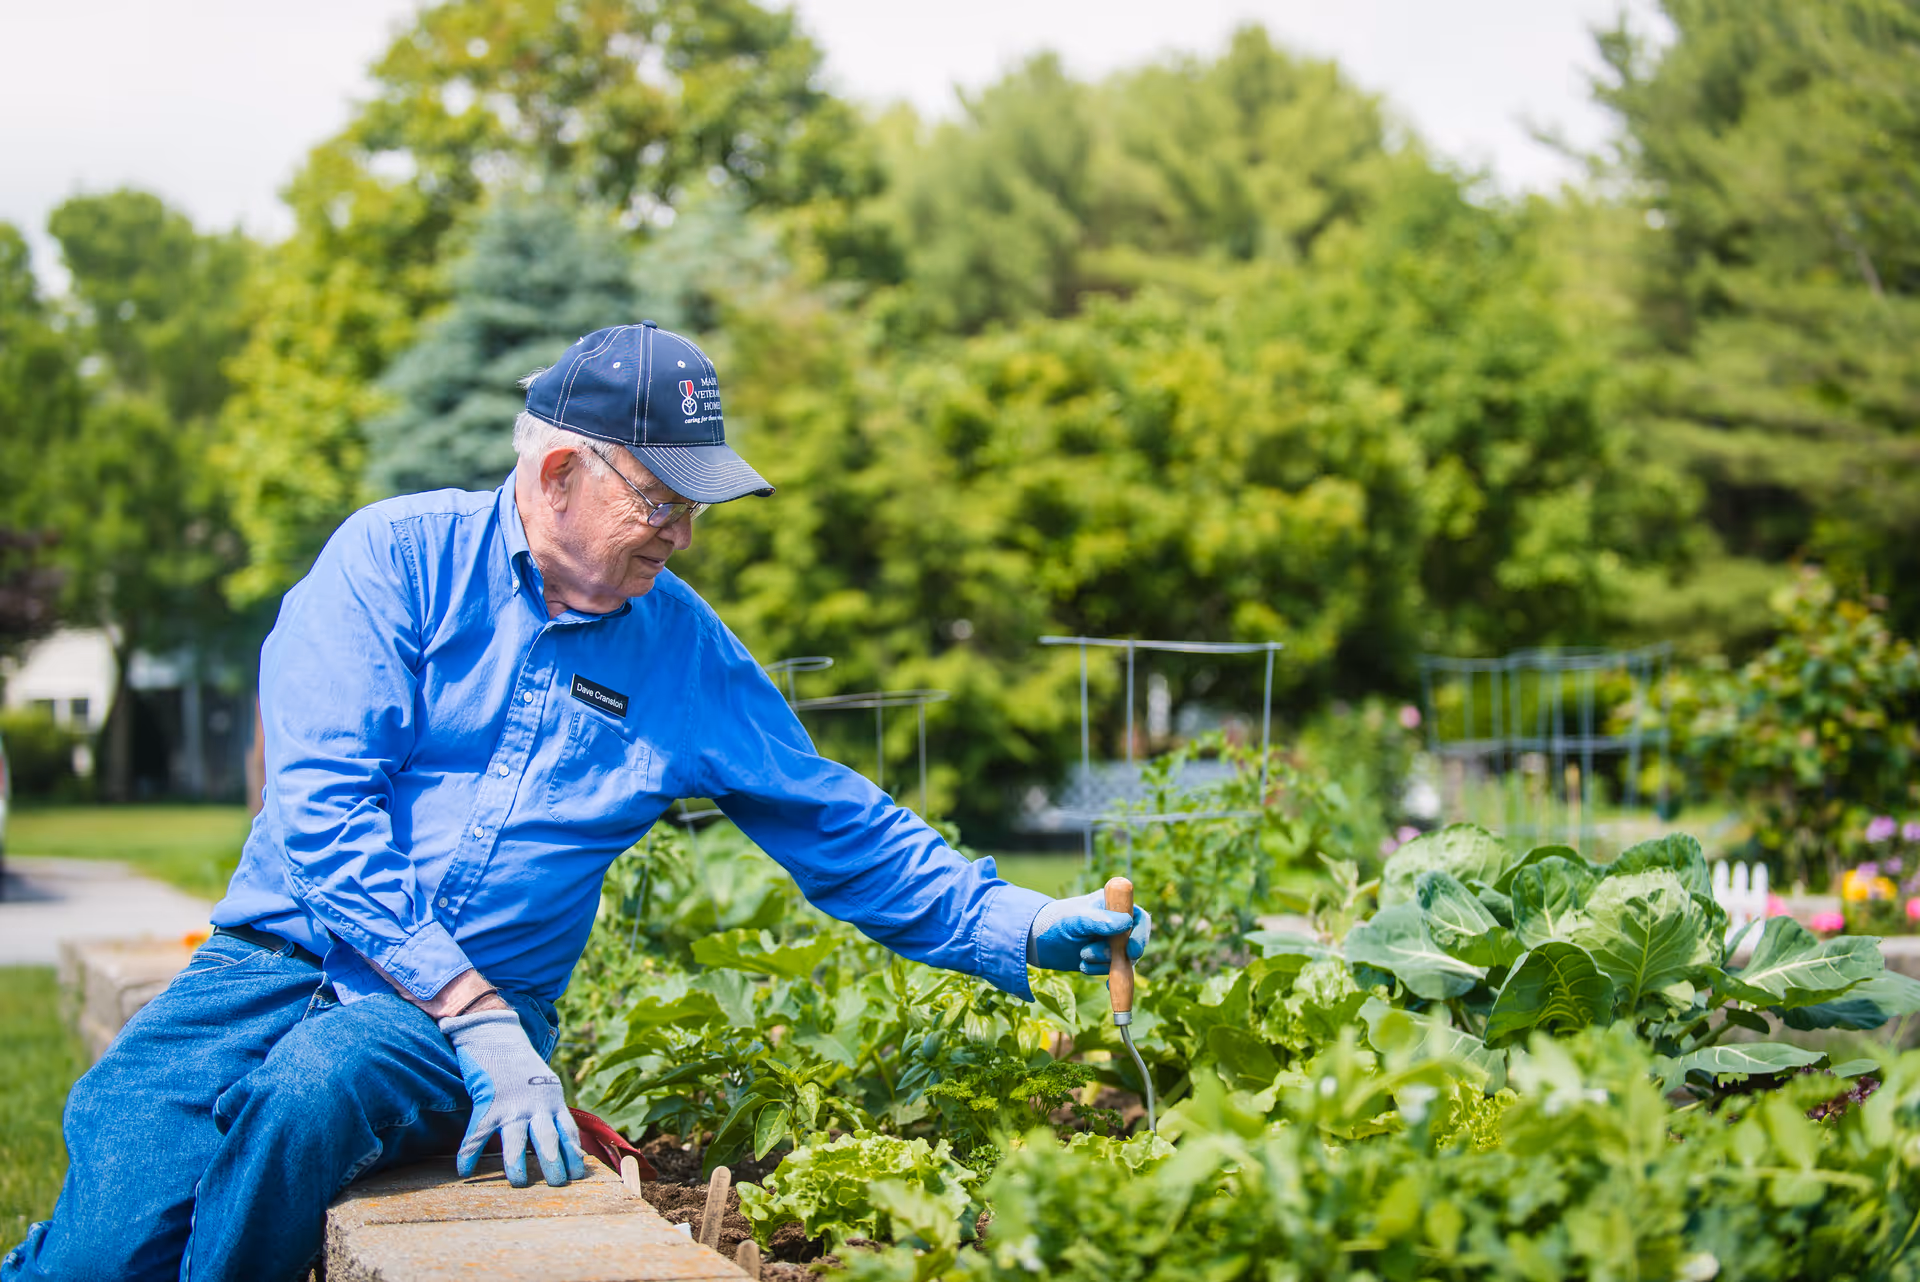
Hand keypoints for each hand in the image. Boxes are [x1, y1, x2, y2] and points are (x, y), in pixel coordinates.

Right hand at [439, 1008, 587, 1187]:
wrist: (499, 1037)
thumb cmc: (523, 1067)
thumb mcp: (547, 1084)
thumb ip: (553, 1110)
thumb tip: (566, 1140)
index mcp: (553, 1100)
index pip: (568, 1131)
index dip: (574, 1154)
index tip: (580, 1175)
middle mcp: (536, 1104)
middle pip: (548, 1140)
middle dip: (554, 1164)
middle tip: (559, 1185)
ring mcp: (511, 1105)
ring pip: (516, 1141)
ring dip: (517, 1165)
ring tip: (520, 1184)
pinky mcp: (488, 1104)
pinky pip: (478, 1134)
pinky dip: (469, 1154)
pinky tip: (464, 1171)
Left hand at [1027, 888, 1151, 974]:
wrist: (1035, 942)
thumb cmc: (1054, 922)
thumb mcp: (1074, 920)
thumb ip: (1098, 921)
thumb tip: (1126, 922)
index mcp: (1111, 906)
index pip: (1138, 918)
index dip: (1140, 935)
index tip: (1131, 950)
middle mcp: (1115, 924)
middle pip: (1134, 942)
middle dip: (1119, 954)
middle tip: (1097, 956)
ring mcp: (1110, 943)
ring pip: (1123, 960)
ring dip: (1104, 963)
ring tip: (1081, 957)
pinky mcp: (1103, 960)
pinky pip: (1114, 971)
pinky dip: (1106, 976)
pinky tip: (1102, 982)